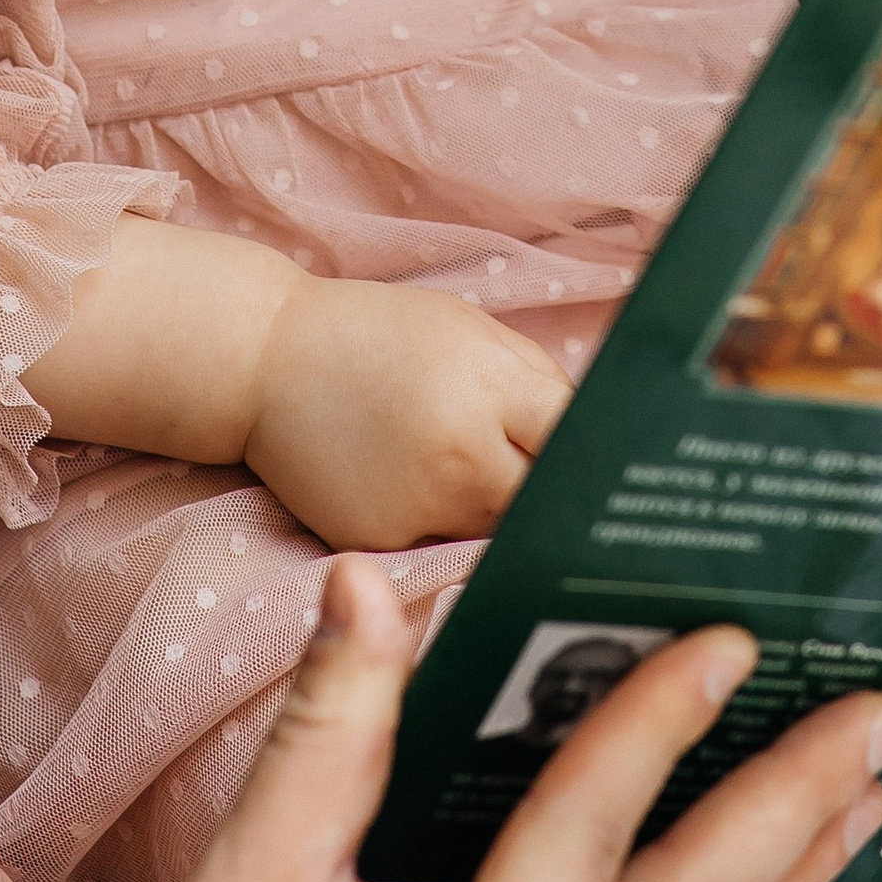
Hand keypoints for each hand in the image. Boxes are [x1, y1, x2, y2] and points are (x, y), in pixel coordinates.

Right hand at [247, 276, 572, 548]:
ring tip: (491, 486)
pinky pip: (441, 550)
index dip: (600, 460)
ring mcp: (418, 507)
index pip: (577, 443)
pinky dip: (445, 532)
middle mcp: (459, 454)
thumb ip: (537, 383)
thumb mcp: (471, 331)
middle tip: (565, 496)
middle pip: (546, 505)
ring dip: (506, 518)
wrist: (267, 361)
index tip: (615, 470)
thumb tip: (598, 437)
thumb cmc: (381, 336)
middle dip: (557, 500)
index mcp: (490, 388)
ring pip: (497, 535)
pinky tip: (420, 493)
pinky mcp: (380, 544)